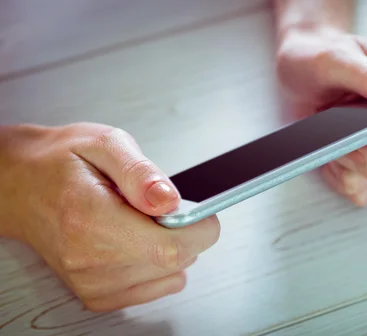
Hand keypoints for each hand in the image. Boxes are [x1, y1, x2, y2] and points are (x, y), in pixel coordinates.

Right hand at [0, 123, 219, 311]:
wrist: (19, 187)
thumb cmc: (60, 163)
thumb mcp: (105, 144)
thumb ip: (141, 172)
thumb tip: (170, 201)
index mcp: (91, 219)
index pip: (168, 248)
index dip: (199, 231)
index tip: (204, 213)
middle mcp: (89, 259)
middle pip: (173, 263)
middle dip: (184, 233)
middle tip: (160, 208)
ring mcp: (91, 282)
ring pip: (168, 276)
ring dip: (170, 248)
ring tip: (140, 221)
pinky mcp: (96, 294)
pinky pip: (153, 288)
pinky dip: (157, 264)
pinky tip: (138, 241)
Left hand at [275, 27, 366, 205]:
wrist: (300, 66)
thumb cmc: (318, 56)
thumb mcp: (334, 57)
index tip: (354, 135)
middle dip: (359, 157)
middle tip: (332, 132)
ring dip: (343, 166)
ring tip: (328, 135)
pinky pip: (359, 191)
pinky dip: (336, 175)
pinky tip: (329, 150)